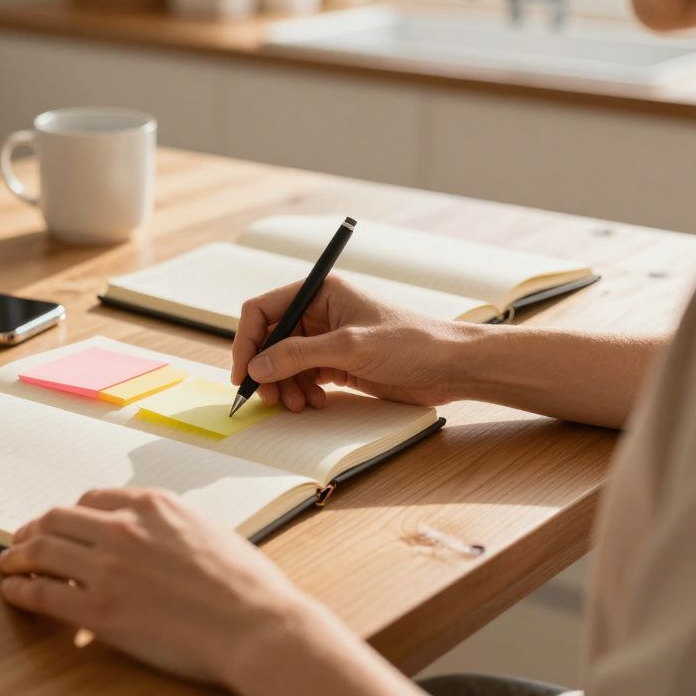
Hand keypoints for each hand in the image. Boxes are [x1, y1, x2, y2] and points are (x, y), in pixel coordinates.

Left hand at [0, 488, 306, 685]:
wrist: (257, 626)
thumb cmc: (248, 588)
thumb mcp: (209, 532)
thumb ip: (172, 529)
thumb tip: (157, 540)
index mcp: (153, 505)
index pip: (92, 499)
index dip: (70, 513)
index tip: (61, 523)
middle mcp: (124, 528)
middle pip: (58, 518)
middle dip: (35, 528)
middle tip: (23, 540)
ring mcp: (108, 567)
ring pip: (43, 549)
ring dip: (18, 555)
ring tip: (8, 564)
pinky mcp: (99, 609)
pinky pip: (43, 593)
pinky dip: (21, 590)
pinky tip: (14, 592)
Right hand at [230, 275, 466, 411]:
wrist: (452, 367)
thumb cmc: (412, 343)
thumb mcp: (350, 347)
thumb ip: (299, 355)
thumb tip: (257, 366)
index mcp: (321, 292)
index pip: (264, 310)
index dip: (247, 340)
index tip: (243, 372)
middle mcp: (320, 312)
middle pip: (271, 340)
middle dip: (266, 370)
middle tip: (268, 398)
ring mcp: (328, 339)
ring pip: (285, 363)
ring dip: (284, 385)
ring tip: (297, 404)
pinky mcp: (338, 363)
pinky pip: (304, 376)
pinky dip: (301, 391)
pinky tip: (314, 402)